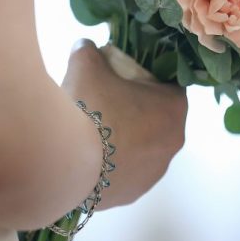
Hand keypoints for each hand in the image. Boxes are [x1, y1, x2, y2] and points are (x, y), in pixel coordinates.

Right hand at [61, 39, 187, 208]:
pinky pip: (128, 171)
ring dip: (127, 138)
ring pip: (145, 147)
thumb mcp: (86, 65)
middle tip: (107, 100)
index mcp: (173, 108)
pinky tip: (91, 155)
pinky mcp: (134, 193)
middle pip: (158, 118)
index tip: (126, 78)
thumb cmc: (88, 106)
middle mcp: (173, 142)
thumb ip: (89, 51)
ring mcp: (154, 172)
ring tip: (95, 130)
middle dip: (137, 109)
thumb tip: (85, 47)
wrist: (67, 162)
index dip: (148, 80)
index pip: (170, 86)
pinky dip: (114, 162)